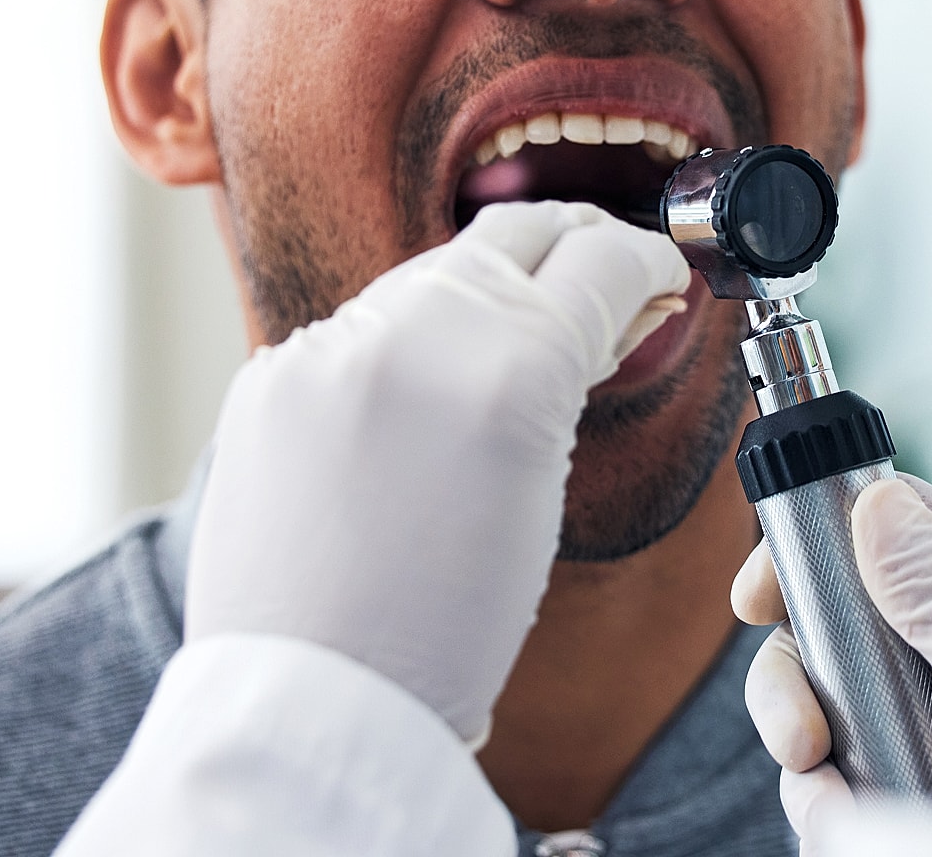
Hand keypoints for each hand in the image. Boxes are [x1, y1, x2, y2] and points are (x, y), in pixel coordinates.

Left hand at [186, 201, 689, 744]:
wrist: (314, 701)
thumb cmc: (442, 634)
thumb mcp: (544, 496)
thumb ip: (564, 381)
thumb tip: (599, 317)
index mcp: (514, 368)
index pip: (604, 258)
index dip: (648, 263)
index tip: (659, 279)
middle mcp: (419, 332)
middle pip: (518, 231)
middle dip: (570, 246)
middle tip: (600, 275)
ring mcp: (333, 346)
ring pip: (432, 276)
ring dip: (480, 301)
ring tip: (504, 360)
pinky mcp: (272, 374)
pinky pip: (354, 334)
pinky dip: (397, 355)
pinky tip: (414, 411)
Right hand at [734, 473, 931, 833]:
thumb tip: (874, 501)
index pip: (888, 534)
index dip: (819, 543)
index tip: (763, 586)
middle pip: (829, 628)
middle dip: (793, 667)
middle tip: (801, 724)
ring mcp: (926, 739)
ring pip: (816, 713)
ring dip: (799, 738)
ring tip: (823, 776)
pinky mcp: (910, 807)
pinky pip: (830, 795)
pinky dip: (821, 806)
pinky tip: (842, 815)